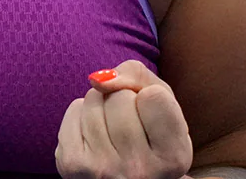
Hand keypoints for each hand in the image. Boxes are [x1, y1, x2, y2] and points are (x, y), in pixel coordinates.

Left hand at [56, 59, 192, 178]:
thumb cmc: (150, 136)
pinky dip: (82, 115)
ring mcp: (102, 168)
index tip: (153, 121)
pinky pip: (74, 109)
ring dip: (102, 105)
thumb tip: (98, 79)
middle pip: (121, 96)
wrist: (125, 178)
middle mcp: (139, 169)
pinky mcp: (72, 164)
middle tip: (131, 128)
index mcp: (172, 158)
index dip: (150, 98)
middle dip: (124, 99)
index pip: (153, 95)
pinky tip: (94, 138)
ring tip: (112, 133)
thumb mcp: (165, 107)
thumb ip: (140, 77)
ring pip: (95, 97)